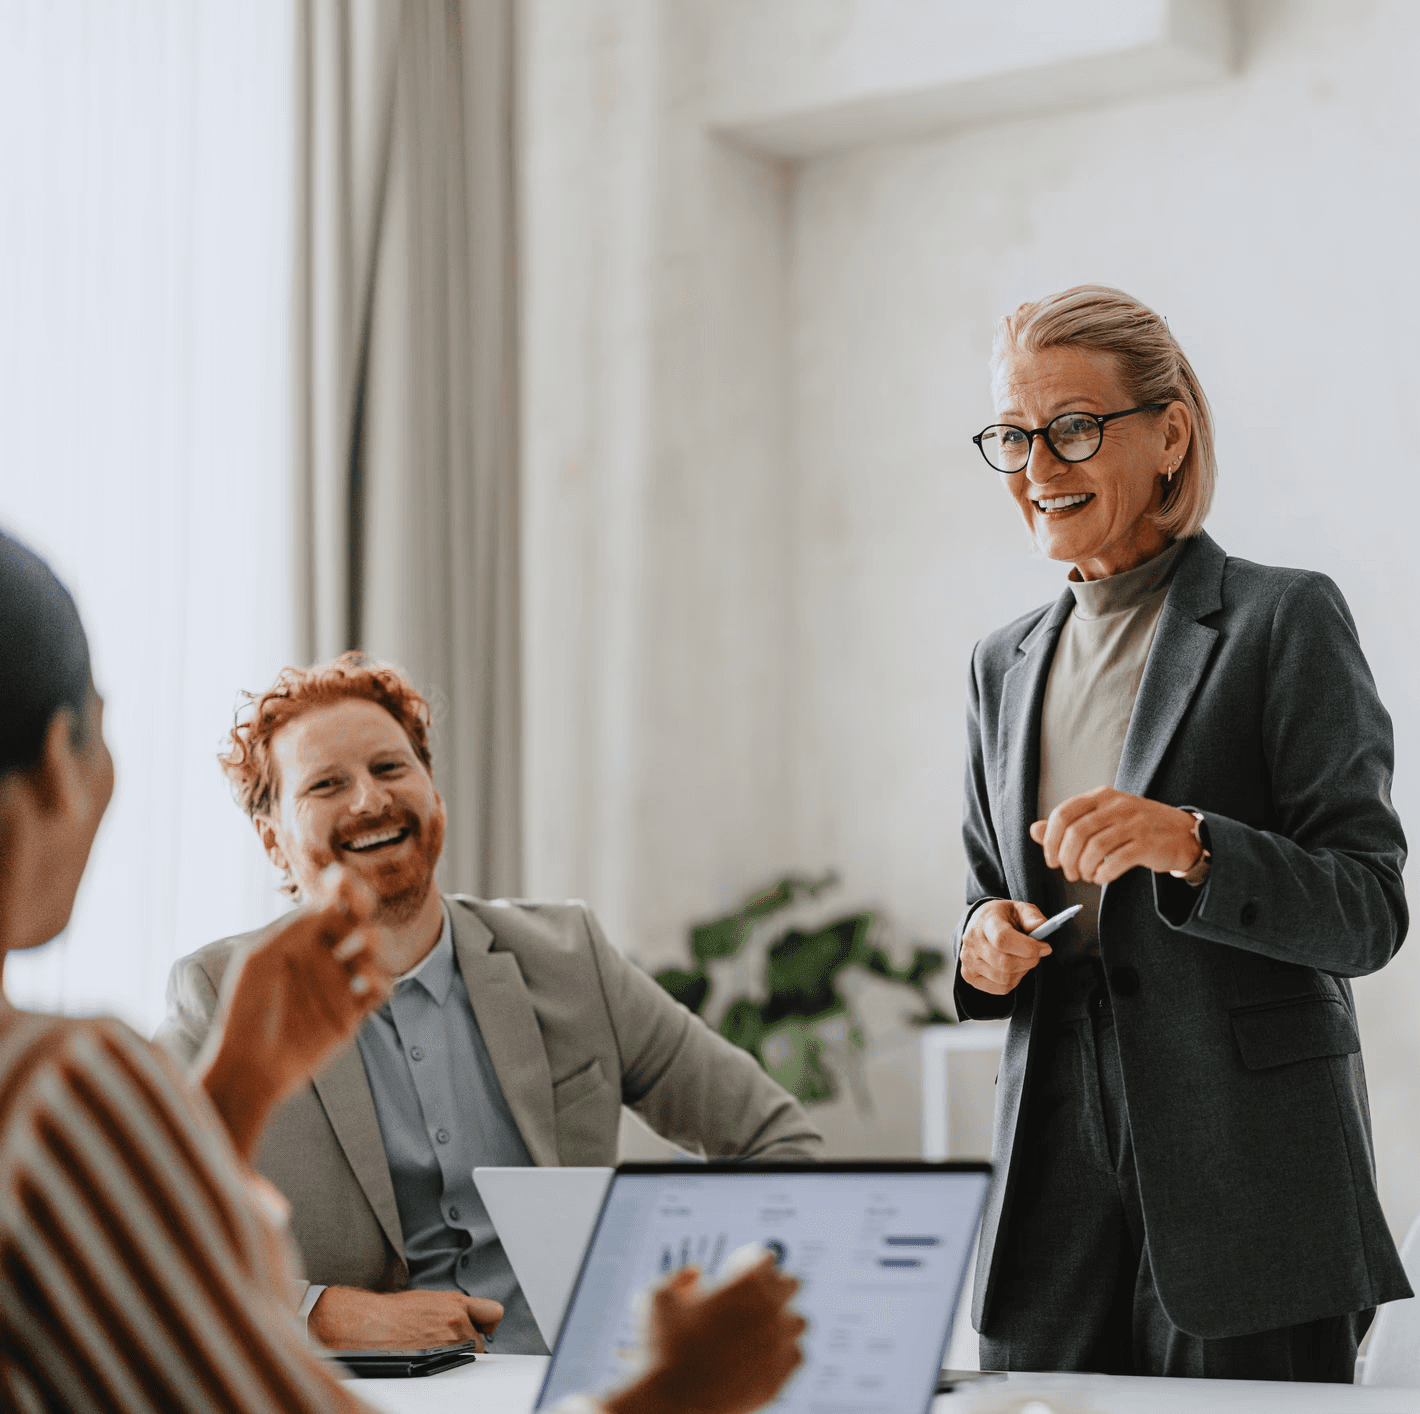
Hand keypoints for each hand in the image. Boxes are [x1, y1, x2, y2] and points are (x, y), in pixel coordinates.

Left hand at [199, 865, 393, 1158]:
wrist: (250, 1065)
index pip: (327, 903)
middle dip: (362, 906)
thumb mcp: (260, 960)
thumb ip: (294, 929)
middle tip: (359, 908)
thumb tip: (330, 904)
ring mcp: (339, 982)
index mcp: (298, 939)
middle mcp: (322, 955)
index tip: (343, 879)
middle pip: (356, 918)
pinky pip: (380, 987)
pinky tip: (365, 984)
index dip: (341, 887)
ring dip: (371, 943)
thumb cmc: (245, 1010)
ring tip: (356, 951)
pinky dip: (379, 980)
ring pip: (374, 949)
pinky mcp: (353, 1011)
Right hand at [308, 1286, 503, 1351]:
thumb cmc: (393, 1312)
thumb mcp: (429, 1299)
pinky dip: (444, 1367)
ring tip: (432, 1351)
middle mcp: (457, 1322)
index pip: (493, 1313)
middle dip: (468, 1344)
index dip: (487, 1322)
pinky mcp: (437, 1363)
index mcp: (456, 1303)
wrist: (370, 1325)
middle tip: (449, 1343)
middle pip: (480, 1342)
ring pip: (466, 1357)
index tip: (483, 1326)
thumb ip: (451, 1308)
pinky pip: (451, 1369)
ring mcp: (448, 1344)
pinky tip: (427, 1361)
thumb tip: (461, 1317)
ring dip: (455, 1356)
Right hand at [607, 1257, 805, 1413]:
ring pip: (799, 1321)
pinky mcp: (778, 1379)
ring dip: (782, 1320)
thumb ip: (678, 1277)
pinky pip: (797, 1356)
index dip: (747, 1260)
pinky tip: (764, 1355)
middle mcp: (769, 1311)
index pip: (766, 1257)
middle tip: (750, 1297)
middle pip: (790, 1284)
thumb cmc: (660, 1349)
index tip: (734, 1270)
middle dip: (771, 1286)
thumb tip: (696, 1274)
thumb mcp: (655, 1297)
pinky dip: (784, 1353)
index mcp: (745, 1284)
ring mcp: (777, 1346)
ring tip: (759, 1328)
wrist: (670, 1402)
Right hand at [958, 898, 1052, 995]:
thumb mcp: (1020, 909)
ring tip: (1024, 960)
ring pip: (1004, 978)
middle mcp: (972, 941)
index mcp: (985, 921)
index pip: (1003, 939)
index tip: (1045, 947)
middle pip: (1005, 963)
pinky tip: (1014, 969)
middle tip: (1037, 955)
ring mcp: (968, 960)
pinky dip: (1013, 982)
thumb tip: (1040, 927)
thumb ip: (1032, 917)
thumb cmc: (1003, 917)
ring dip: (1022, 972)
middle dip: (1029, 962)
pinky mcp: (969, 975)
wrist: (981, 923)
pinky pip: (999, 988)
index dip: (1028, 947)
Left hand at [1030, 786, 1200, 886]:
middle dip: (1066, 859)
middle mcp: (1117, 805)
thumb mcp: (1101, 818)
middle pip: (1076, 833)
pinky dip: (1102, 874)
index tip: (1051, 859)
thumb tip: (1034, 830)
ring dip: (1083, 868)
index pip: (1063, 813)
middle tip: (1068, 873)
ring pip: (1094, 848)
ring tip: (1085, 876)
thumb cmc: (1135, 827)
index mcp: (1101, 796)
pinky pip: (1116, 861)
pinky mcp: (1148, 844)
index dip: (1050, 840)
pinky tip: (1101, 877)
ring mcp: (1135, 823)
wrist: (1183, 833)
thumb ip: (1068, 824)